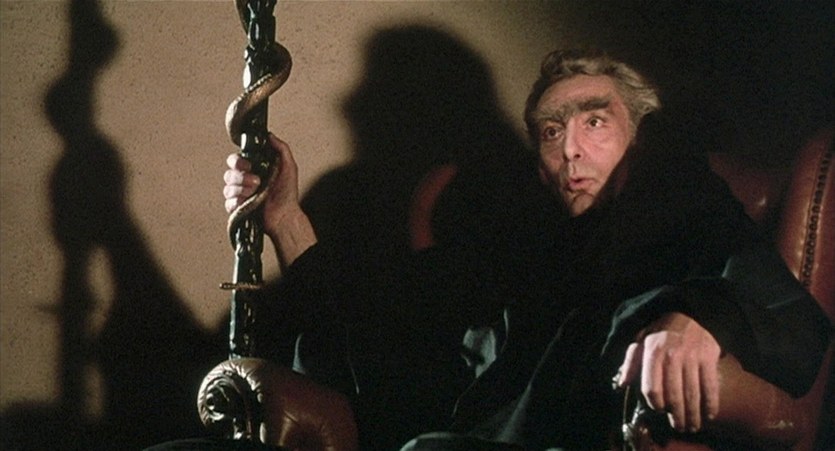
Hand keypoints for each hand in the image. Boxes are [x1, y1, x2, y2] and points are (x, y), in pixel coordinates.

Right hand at [223, 133, 302, 235]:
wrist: (285, 215)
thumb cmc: (287, 193)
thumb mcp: (289, 167)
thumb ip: (281, 148)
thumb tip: (269, 135)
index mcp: (252, 170)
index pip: (235, 160)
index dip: (238, 162)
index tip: (249, 166)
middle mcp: (243, 181)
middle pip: (229, 174)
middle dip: (241, 177)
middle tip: (256, 182)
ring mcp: (239, 195)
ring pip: (227, 188)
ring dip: (242, 190)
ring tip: (255, 193)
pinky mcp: (237, 209)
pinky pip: (228, 203)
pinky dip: (237, 202)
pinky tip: (247, 203)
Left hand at [616, 312, 720, 431]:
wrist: (691, 312)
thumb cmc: (662, 330)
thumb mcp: (641, 340)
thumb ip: (631, 362)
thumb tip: (621, 384)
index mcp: (652, 352)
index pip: (651, 388)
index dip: (655, 404)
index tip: (659, 410)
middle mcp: (672, 355)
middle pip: (673, 395)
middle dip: (676, 416)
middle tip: (678, 427)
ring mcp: (692, 357)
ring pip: (692, 394)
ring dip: (693, 415)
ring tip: (692, 426)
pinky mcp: (709, 357)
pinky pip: (710, 385)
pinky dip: (711, 403)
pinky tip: (709, 415)